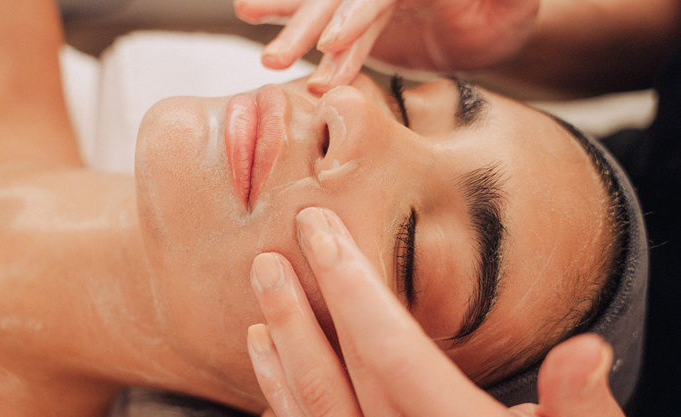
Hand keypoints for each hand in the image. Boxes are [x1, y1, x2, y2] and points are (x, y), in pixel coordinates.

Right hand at [234, 0, 539, 92]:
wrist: (489, 31)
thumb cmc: (508, 14)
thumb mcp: (514, 1)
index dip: (356, 14)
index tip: (331, 43)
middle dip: (310, 26)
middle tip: (277, 58)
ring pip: (325, 8)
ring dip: (292, 28)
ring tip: (257, 41)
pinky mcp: (361, 20)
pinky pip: (326, 26)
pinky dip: (296, 26)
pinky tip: (261, 28)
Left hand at [247, 207, 627, 416]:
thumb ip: (583, 406)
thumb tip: (588, 350)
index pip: (397, 352)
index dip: (356, 285)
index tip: (327, 230)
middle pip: (350, 365)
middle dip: (318, 290)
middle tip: (295, 229)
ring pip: (316, 400)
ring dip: (286, 331)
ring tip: (265, 274)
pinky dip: (278, 389)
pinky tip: (264, 346)